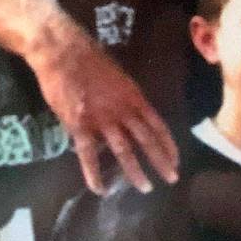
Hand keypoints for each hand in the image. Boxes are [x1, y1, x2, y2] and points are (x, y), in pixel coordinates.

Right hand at [29, 27, 177, 194]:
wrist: (63, 50)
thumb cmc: (90, 59)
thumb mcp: (118, 77)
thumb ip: (126, 99)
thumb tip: (131, 116)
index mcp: (134, 96)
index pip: (157, 124)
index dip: (168, 144)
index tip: (176, 160)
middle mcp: (123, 109)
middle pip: (146, 139)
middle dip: (161, 161)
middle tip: (172, 179)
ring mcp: (102, 118)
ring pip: (123, 150)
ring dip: (135, 171)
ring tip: (145, 188)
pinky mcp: (79, 125)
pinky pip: (88, 155)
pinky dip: (94, 174)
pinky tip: (100, 189)